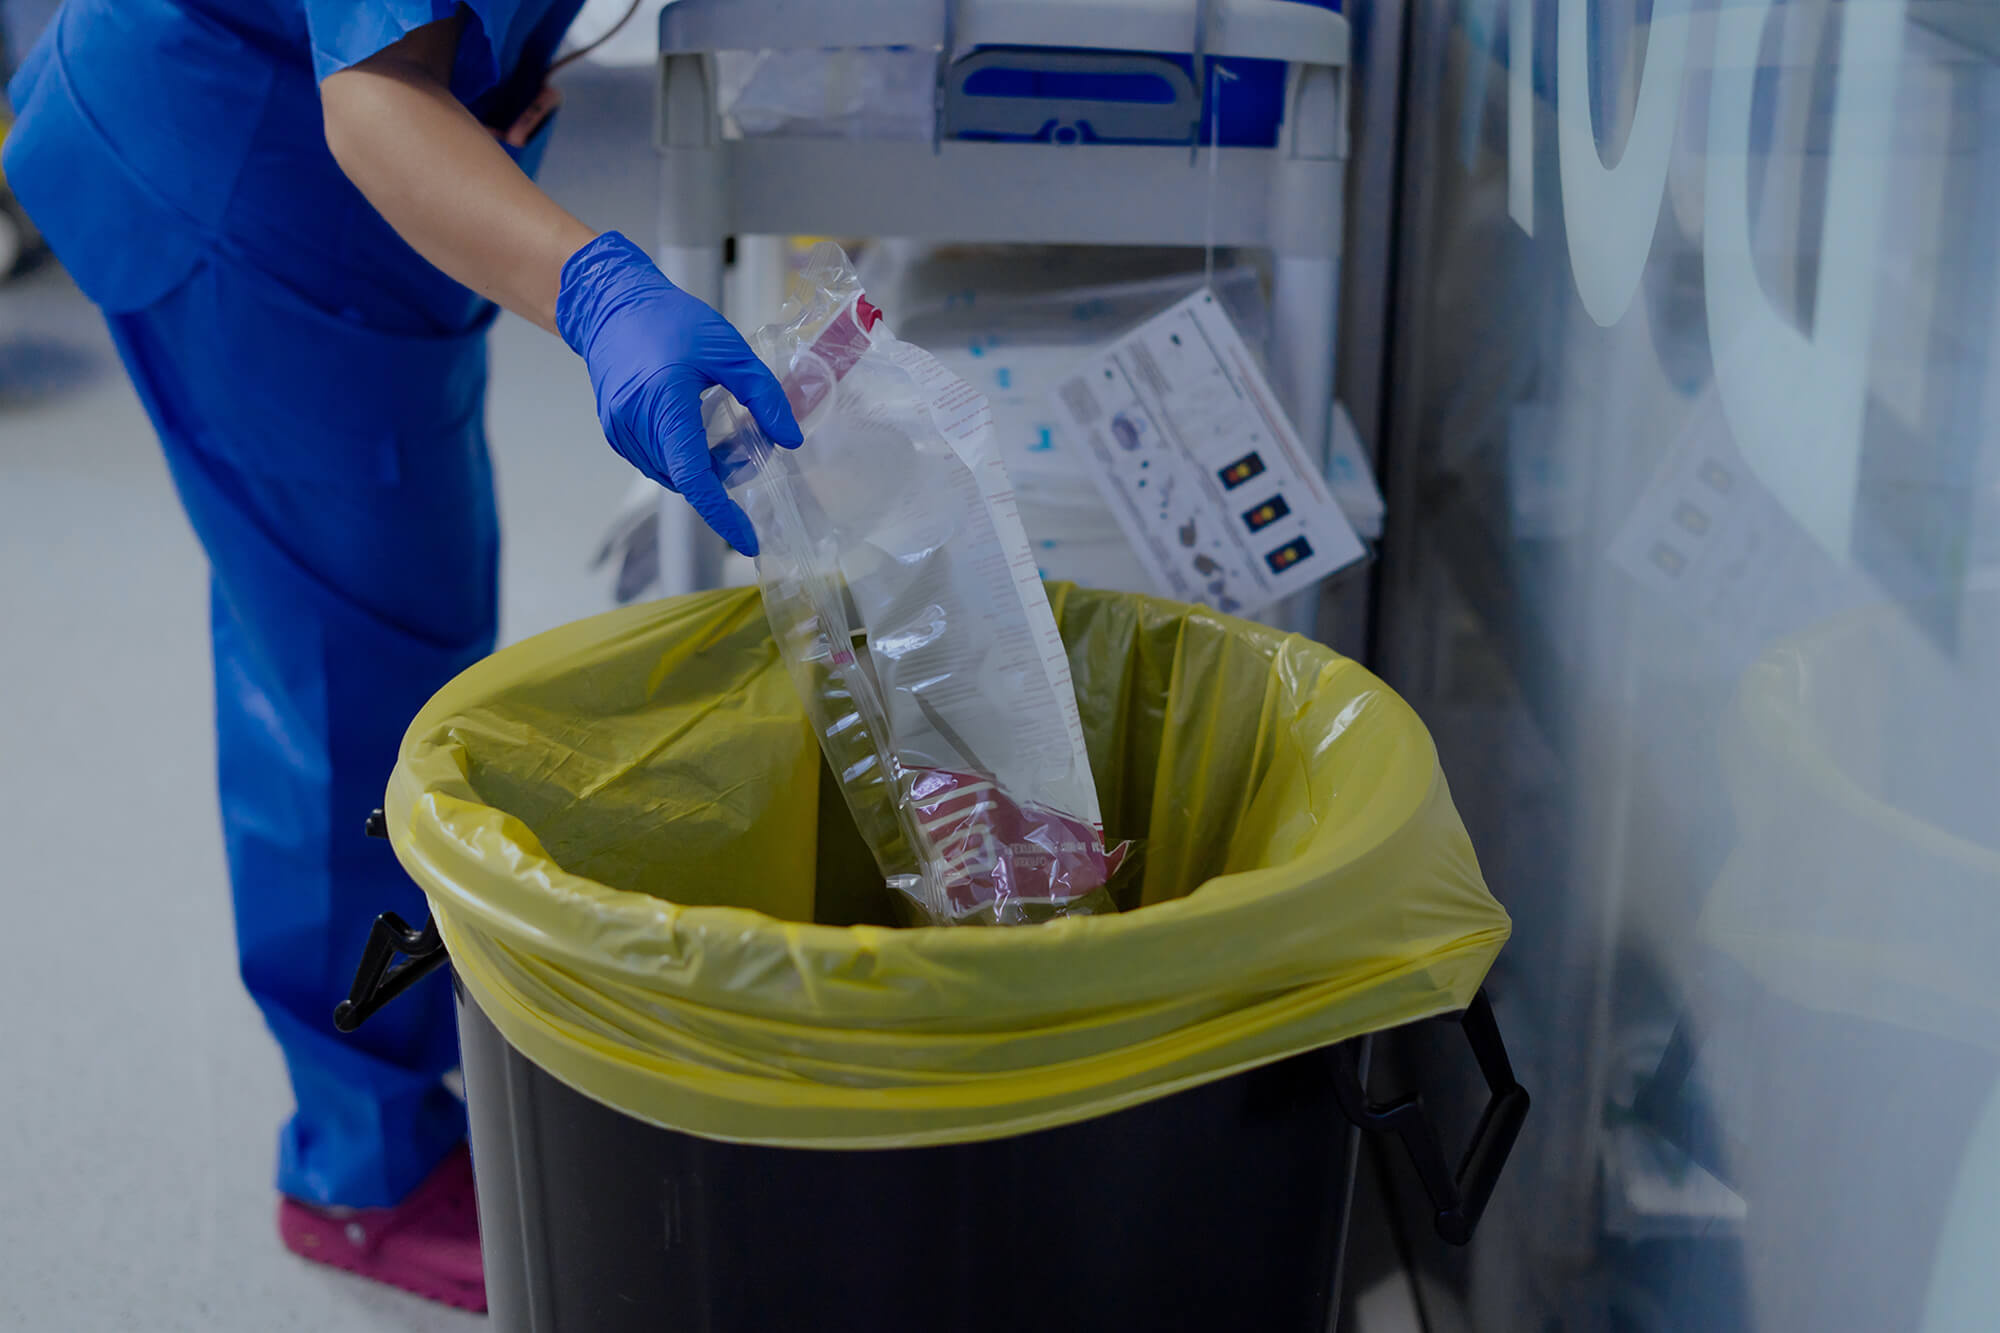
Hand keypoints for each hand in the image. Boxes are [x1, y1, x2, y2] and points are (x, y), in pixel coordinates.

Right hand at [556, 232, 801, 555]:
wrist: (611, 306)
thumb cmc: (669, 320)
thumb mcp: (729, 350)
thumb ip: (764, 396)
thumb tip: (791, 440)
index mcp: (664, 405)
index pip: (695, 478)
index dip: (723, 515)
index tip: (747, 540)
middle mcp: (635, 426)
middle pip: (686, 479)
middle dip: (719, 483)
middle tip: (749, 453)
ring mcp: (620, 432)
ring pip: (670, 474)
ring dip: (699, 471)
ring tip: (723, 437)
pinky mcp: (614, 432)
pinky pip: (654, 461)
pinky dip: (680, 459)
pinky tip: (694, 431)